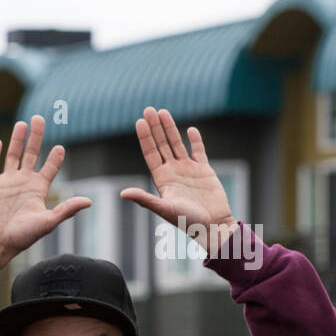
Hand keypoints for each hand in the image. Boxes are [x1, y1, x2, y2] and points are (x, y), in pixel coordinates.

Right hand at [0, 116, 90, 274]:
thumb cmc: (23, 236)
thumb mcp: (48, 222)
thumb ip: (66, 210)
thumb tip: (89, 202)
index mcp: (38, 189)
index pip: (49, 167)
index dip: (55, 158)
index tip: (60, 148)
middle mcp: (24, 182)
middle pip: (32, 153)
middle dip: (36, 136)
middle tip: (40, 118)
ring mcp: (7, 182)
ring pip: (13, 155)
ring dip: (17, 139)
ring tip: (22, 123)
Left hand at [120, 107, 235, 254]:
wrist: (212, 225)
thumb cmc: (187, 221)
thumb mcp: (163, 209)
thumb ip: (144, 199)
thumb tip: (123, 193)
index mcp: (161, 179)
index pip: (151, 153)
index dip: (145, 138)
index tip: (139, 122)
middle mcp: (173, 172)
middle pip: (161, 145)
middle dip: (155, 127)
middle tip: (148, 109)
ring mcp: (189, 170)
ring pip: (177, 144)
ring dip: (170, 129)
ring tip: (163, 112)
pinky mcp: (205, 171)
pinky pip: (199, 152)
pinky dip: (195, 141)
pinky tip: (190, 130)